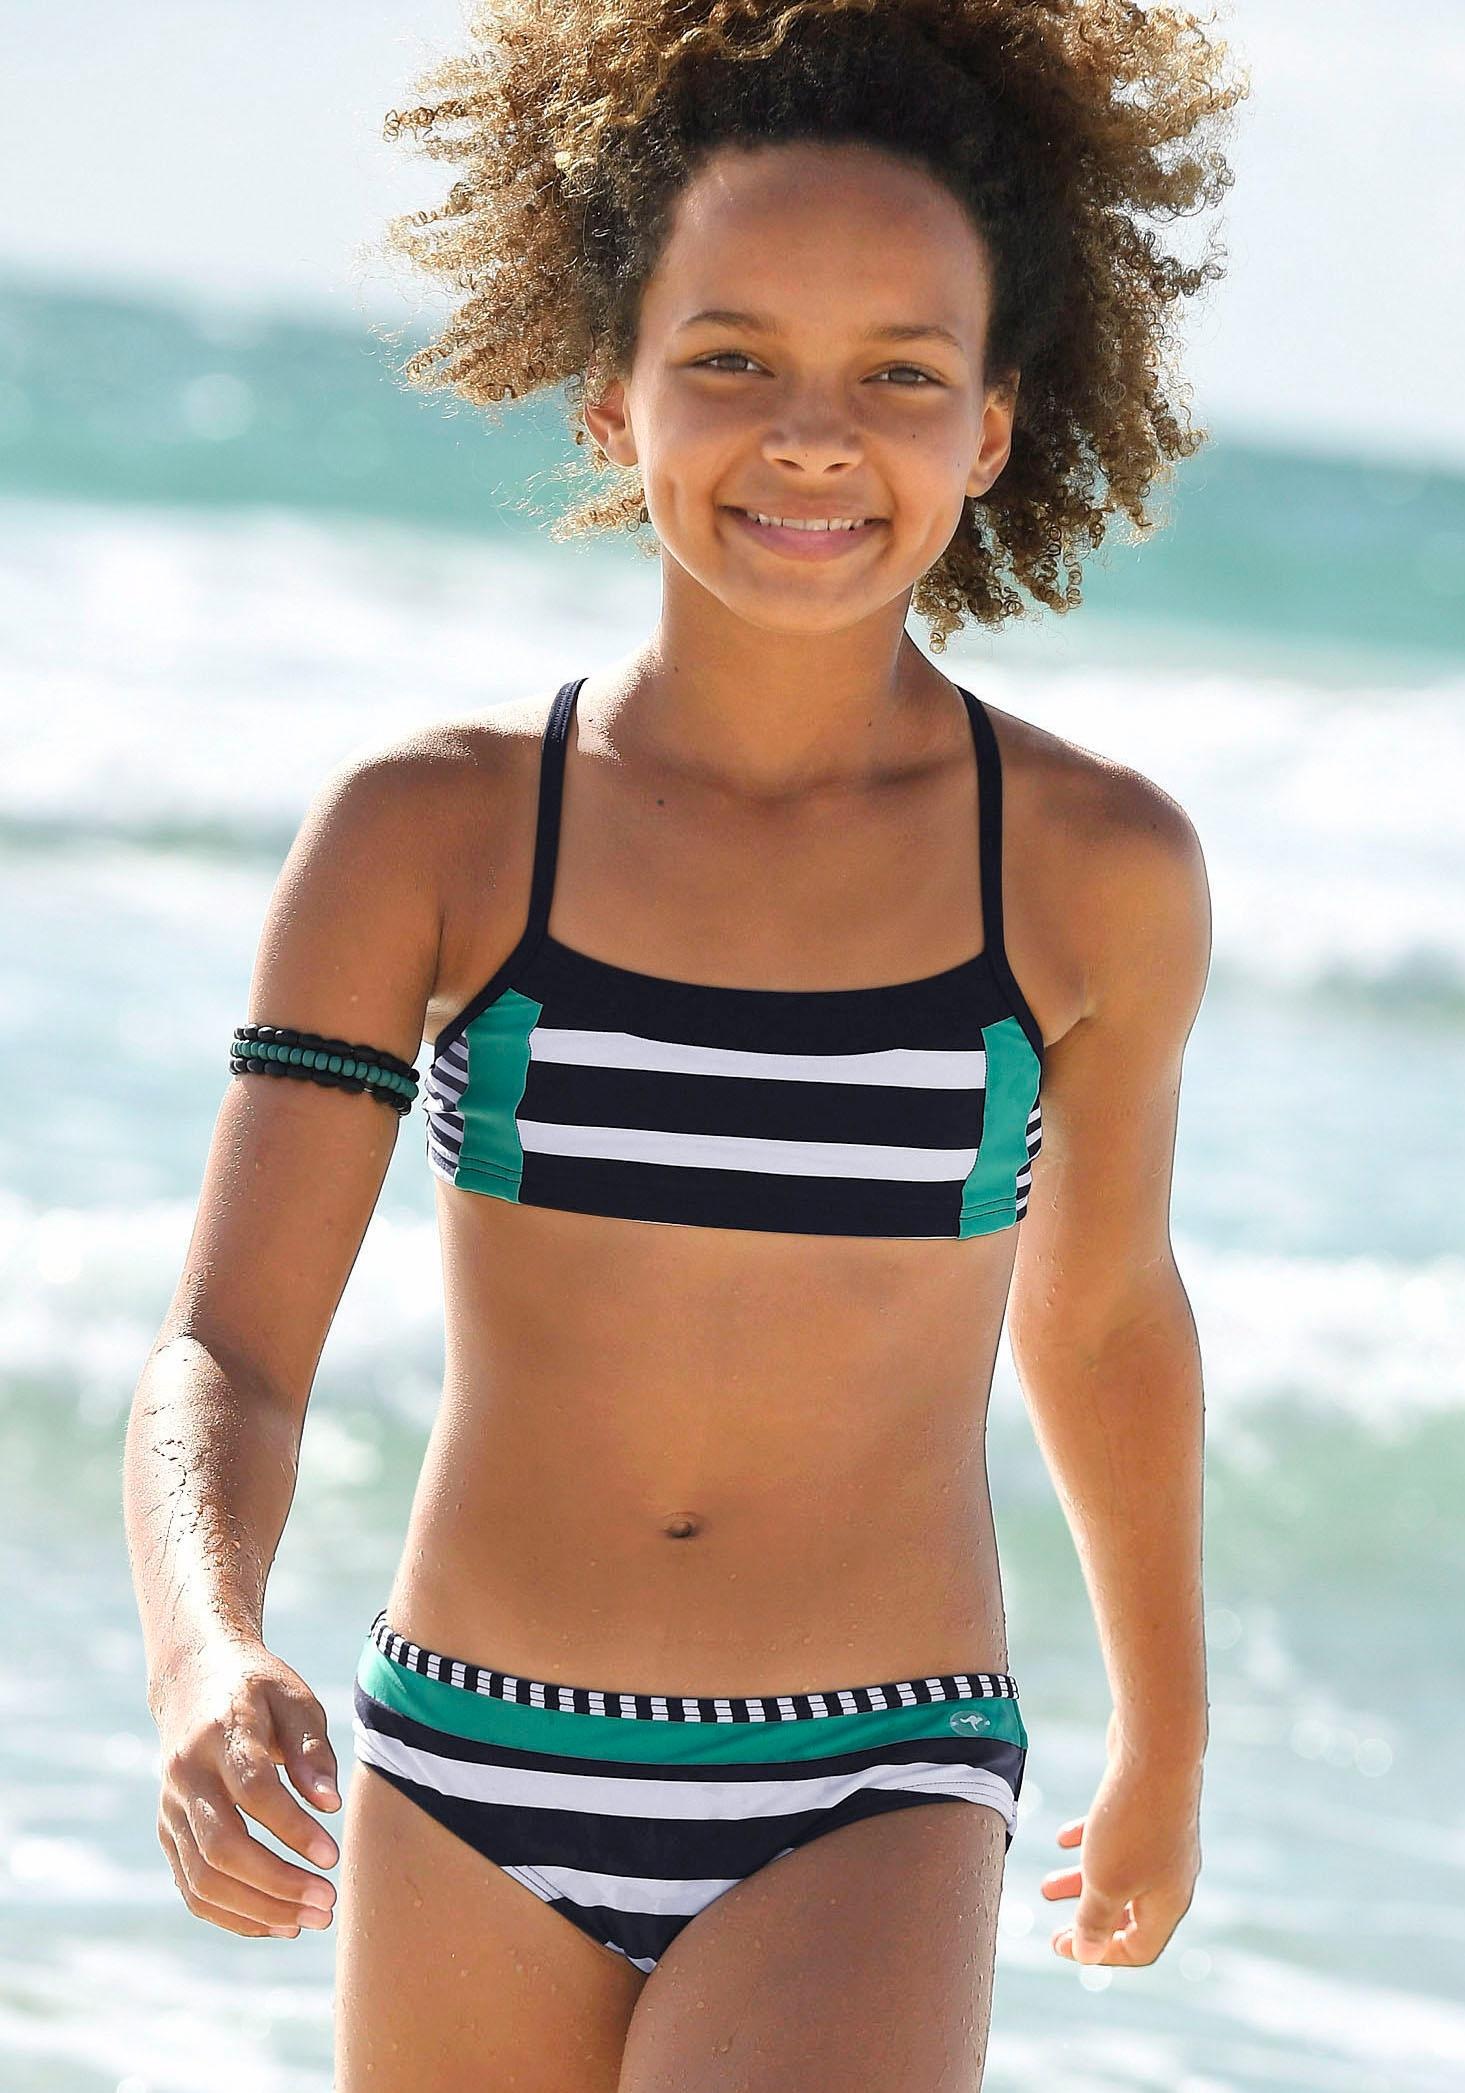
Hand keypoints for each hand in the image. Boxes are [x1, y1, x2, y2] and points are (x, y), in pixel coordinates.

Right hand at [152, 1637, 341, 1938]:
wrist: (193, 1678)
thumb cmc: (259, 1689)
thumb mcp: (295, 1700)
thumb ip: (313, 1750)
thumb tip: (329, 1806)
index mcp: (221, 1732)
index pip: (253, 1791)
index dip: (292, 1829)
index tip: (333, 1857)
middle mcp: (186, 1774)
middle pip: (222, 1846)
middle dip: (277, 1884)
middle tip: (328, 1903)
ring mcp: (170, 1807)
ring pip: (202, 1878)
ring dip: (258, 1910)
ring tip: (310, 1921)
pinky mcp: (167, 1832)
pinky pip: (192, 1887)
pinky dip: (233, 1914)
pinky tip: (277, 1922)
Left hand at [1040, 1749, 1201, 1966]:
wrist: (1155, 1748)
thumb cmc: (1132, 1823)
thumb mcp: (1105, 1880)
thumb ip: (1094, 1920)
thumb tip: (1086, 1956)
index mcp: (1168, 1902)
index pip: (1141, 1948)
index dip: (1101, 1955)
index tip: (1064, 1946)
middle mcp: (1172, 1874)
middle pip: (1129, 1912)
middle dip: (1088, 1919)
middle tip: (1055, 1926)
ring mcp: (1163, 1839)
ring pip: (1119, 1872)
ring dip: (1082, 1882)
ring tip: (1045, 1886)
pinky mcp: (1148, 1808)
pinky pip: (1118, 1836)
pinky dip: (1090, 1841)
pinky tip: (1063, 1836)